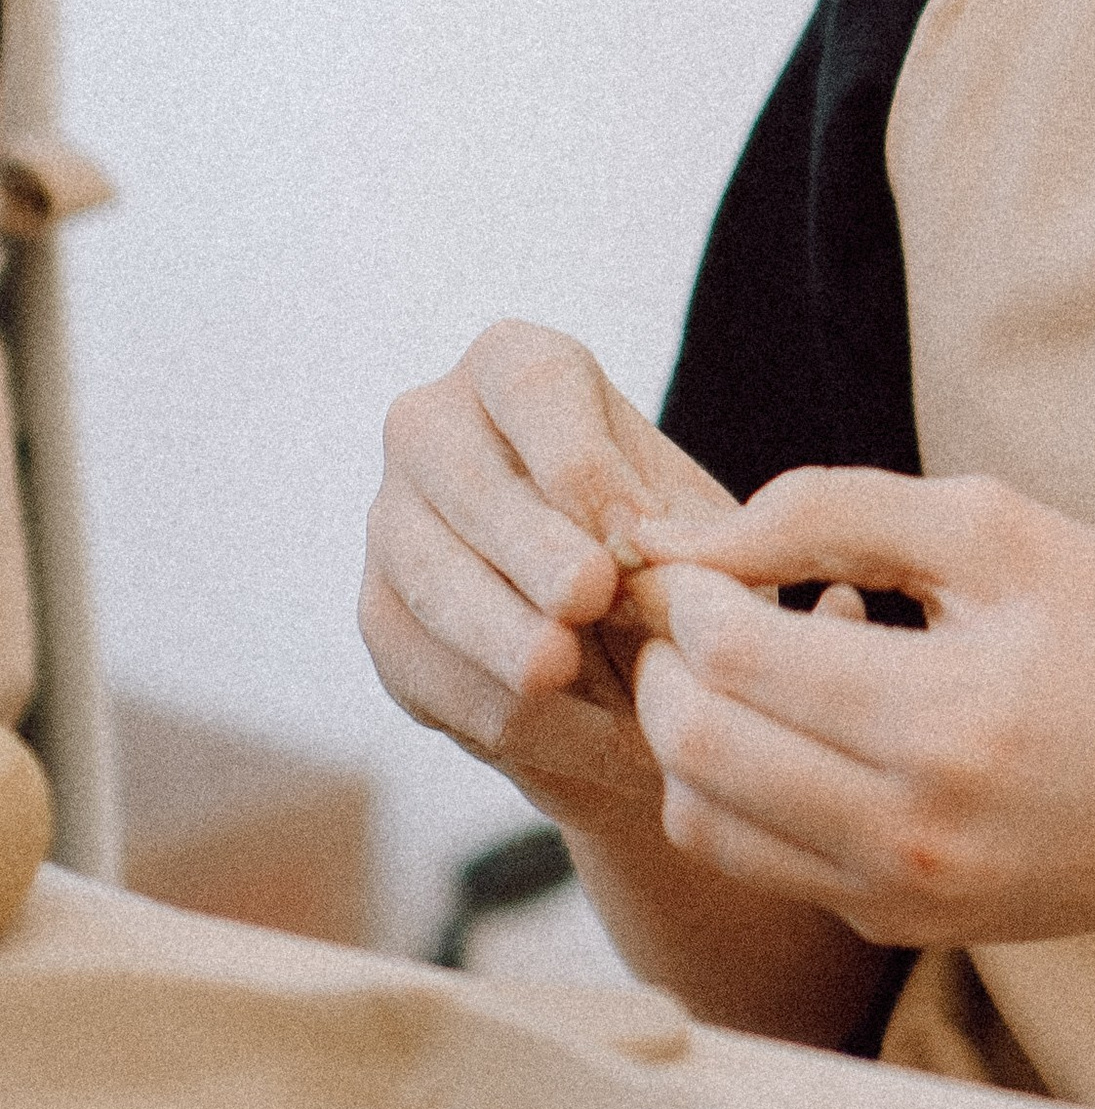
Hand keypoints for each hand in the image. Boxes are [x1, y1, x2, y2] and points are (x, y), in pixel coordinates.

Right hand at [359, 321, 736, 830]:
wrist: (632, 648)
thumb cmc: (678, 558)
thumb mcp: (701, 532)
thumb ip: (676, 531)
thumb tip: (630, 544)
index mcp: (518, 368)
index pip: (534, 386)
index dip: (581, 459)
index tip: (633, 529)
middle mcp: (432, 427)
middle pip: (467, 480)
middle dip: (530, 545)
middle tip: (589, 597)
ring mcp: (389, 522)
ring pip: (431, 583)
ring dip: (503, 638)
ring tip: (568, 675)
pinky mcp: (380, 619)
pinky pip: (425, 671)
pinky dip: (504, 712)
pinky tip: (581, 740)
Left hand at [622, 470, 1094, 958]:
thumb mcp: (1004, 533)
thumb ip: (837, 511)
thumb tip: (695, 538)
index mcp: (951, 720)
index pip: (734, 657)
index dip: (689, 589)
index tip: (701, 549)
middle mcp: (912, 832)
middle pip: (694, 746)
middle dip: (665, 659)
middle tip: (699, 602)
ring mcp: (897, 895)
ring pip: (700, 818)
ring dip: (689, 728)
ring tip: (750, 660)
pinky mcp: (891, 925)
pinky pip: (756, 857)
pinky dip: (742, 782)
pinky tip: (810, 717)